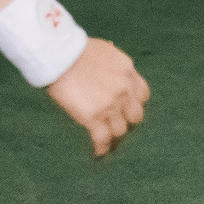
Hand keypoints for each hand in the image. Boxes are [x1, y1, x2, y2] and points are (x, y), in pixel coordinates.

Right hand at [46, 38, 149, 157]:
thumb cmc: (76, 50)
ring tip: (106, 140)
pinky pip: (102, 139)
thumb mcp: (105, 51)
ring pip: (120, 130)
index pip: (143, 95)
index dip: (135, 103)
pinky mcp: (94, 117)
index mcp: (128, 72)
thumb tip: (111, 63)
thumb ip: (113, 64)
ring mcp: (110, 105)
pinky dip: (101, 148)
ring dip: (113, 135)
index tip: (127, 108)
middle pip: (135, 116)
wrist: (60, 56)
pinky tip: (98, 153)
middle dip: (127, 120)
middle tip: (116, 124)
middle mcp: (124, 90)